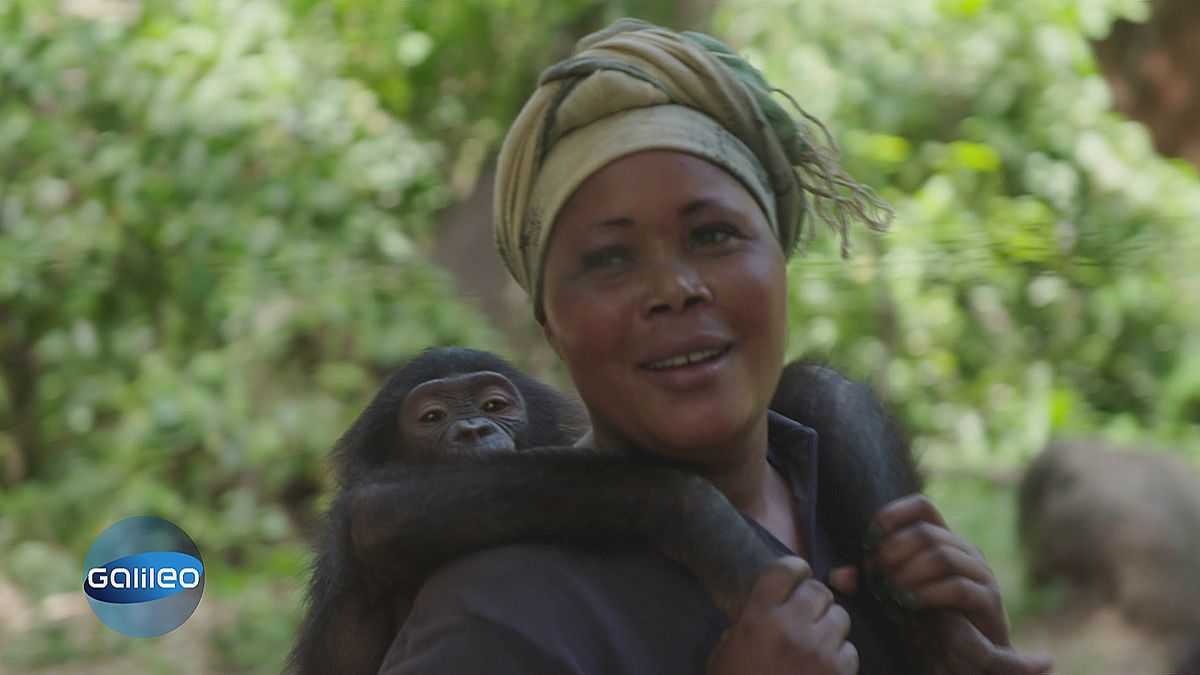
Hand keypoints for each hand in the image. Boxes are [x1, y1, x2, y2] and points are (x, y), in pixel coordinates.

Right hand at [707, 557, 857, 674]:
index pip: (784, 570)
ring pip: (840, 617)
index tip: (797, 575)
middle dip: (814, 600)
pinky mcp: (838, 674)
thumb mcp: (723, 655)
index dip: (794, 568)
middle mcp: (791, 627)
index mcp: (757, 618)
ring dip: (830, 627)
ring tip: (817, 642)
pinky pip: (850, 650)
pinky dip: (840, 657)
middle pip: (817, 590)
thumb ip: (742, 627)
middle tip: (806, 614)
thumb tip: (763, 612)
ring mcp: (819, 651)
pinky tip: (824, 667)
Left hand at [828, 494, 1051, 673]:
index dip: (892, 515)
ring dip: (907, 573)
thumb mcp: (896, 594)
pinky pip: (958, 588)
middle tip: (875, 575)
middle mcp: (965, 550)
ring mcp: (980, 573)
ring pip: (942, 556)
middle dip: (893, 551)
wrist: (975, 652)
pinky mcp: (989, 600)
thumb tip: (838, 576)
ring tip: (889, 592)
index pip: (921, 507)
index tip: (868, 540)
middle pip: (926, 532)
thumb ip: (869, 583)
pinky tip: (908, 604)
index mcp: (944, 539)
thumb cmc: (932, 617)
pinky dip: (927, 594)